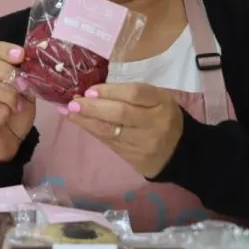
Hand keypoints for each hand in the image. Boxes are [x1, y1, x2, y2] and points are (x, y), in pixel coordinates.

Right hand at [0, 38, 35, 161]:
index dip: (1, 47)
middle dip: (4, 69)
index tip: (21, 55)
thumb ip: (26, 74)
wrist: (10, 142)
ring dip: (6, 93)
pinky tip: (8, 115)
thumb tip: (33, 60)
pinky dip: (1, 110)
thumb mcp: (26, 89)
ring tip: (18, 104)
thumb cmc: (16, 113)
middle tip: (22, 83)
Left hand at [66, 83, 184, 177]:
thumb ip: (132, 94)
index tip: (90, 90)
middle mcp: (155, 123)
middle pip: (120, 113)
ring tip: (68, 112)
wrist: (180, 152)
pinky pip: (109, 143)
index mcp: (162, 102)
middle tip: (73, 102)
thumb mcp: (157, 100)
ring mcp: (144, 143)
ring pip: (110, 131)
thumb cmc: (163, 117)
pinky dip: (92, 131)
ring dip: (86, 121)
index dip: (110, 91)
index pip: (135, 93)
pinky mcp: (134, 158)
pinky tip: (80, 123)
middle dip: (93, 107)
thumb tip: (94, 90)